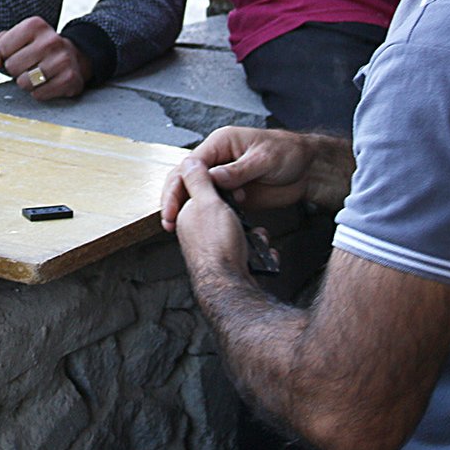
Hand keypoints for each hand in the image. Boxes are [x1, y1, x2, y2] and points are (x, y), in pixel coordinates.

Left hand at [0, 16, 91, 100]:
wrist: (71, 57)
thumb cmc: (34, 48)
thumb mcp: (11, 40)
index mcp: (34, 25)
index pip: (2, 49)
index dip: (4, 55)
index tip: (17, 52)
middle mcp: (51, 39)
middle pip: (12, 66)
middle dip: (15, 70)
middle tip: (27, 65)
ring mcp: (62, 59)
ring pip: (24, 82)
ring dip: (26, 82)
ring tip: (36, 73)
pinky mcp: (70, 79)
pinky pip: (38, 94)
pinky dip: (38, 92)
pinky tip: (47, 82)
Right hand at [161, 126, 318, 230]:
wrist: (308, 169)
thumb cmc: (289, 153)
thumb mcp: (264, 159)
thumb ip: (239, 169)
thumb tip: (214, 177)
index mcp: (221, 143)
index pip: (191, 163)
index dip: (180, 183)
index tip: (175, 202)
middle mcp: (217, 159)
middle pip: (186, 177)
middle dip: (174, 197)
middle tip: (169, 219)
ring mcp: (224, 178)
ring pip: (196, 192)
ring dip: (186, 208)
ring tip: (177, 227)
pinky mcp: (232, 194)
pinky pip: (212, 204)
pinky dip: (204, 215)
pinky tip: (200, 228)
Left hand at [166, 157, 254, 279]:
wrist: (232, 288)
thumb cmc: (218, 247)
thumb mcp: (207, 203)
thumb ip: (199, 181)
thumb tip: (189, 161)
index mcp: (187, 215)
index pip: (201, 191)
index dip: (219, 185)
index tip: (234, 187)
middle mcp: (196, 233)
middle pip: (224, 212)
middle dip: (241, 214)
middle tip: (245, 215)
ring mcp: (214, 250)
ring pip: (240, 232)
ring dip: (253, 235)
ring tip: (256, 239)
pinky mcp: (230, 264)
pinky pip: (249, 250)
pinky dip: (258, 251)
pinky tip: (263, 255)